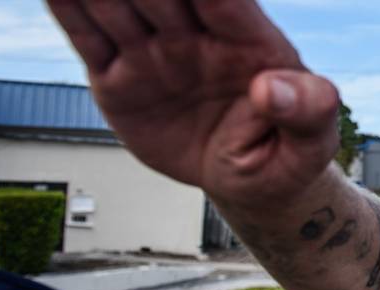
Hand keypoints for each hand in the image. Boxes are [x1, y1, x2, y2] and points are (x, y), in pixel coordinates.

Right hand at [47, 1, 339, 207]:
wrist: (252, 183)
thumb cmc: (288, 152)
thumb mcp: (312, 143)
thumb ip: (309, 110)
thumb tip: (274, 88)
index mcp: (251, 43)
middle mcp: (198, 38)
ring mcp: (156, 55)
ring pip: (117, 6)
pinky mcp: (120, 79)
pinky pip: (88, 38)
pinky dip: (67, 9)